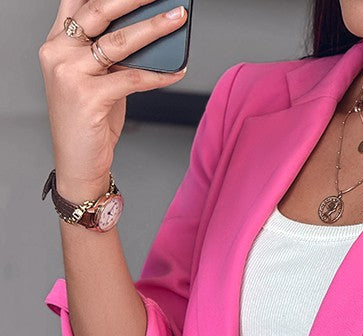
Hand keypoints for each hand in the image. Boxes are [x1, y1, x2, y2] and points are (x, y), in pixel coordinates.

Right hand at [39, 0, 188, 197]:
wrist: (77, 164)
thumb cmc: (88, 122)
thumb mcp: (94, 79)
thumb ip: (108, 54)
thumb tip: (148, 34)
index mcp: (57, 42)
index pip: (80, 2)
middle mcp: (58, 52)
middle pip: (99, 11)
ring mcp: (70, 73)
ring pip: (119, 41)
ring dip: (154, 28)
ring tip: (176, 19)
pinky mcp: (88, 97)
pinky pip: (132, 78)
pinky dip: (159, 75)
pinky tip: (177, 71)